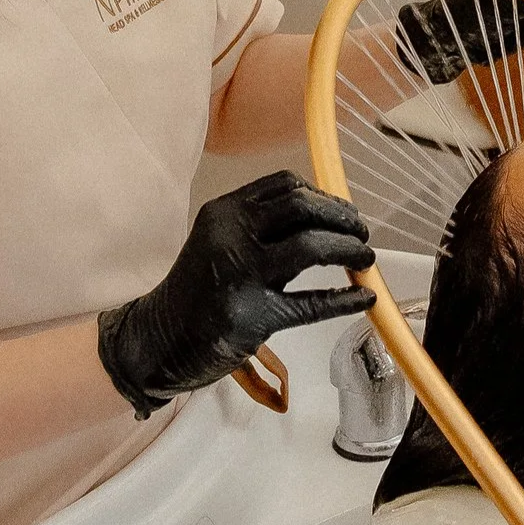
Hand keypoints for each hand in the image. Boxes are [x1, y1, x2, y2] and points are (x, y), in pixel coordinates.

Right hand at [96, 172, 374, 418]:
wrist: (158, 339)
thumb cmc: (198, 290)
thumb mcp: (219, 241)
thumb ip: (261, 227)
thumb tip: (328, 218)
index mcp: (224, 212)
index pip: (285, 185)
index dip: (324, 196)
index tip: (343, 212)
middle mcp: (230, 235)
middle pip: (303, 207)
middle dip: (342, 218)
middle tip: (361, 235)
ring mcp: (240, 274)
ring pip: (311, 246)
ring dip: (348, 250)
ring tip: (365, 260)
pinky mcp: (251, 316)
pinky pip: (310, 304)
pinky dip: (344, 300)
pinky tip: (363, 299)